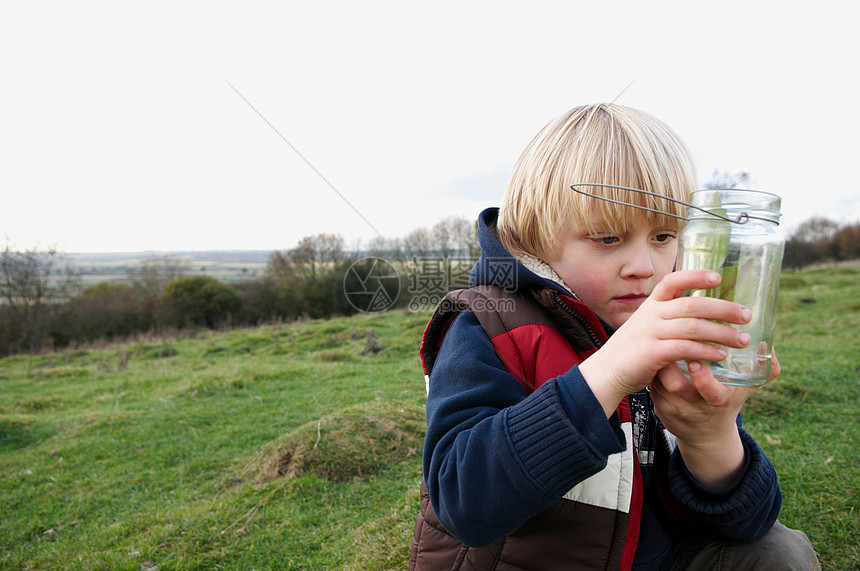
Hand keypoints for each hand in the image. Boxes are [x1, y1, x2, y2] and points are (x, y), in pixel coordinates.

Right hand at [579, 270, 752, 416]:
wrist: (606, 373)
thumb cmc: (631, 351)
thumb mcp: (645, 327)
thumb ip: (666, 319)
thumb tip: (697, 312)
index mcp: (650, 305)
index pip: (672, 281)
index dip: (695, 276)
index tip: (718, 277)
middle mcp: (650, 315)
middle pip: (692, 304)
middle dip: (724, 309)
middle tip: (747, 315)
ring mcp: (650, 333)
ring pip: (693, 327)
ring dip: (722, 333)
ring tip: (742, 340)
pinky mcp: (651, 353)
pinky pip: (684, 349)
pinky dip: (706, 351)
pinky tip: (721, 356)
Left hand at [648, 349, 780, 488]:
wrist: (706, 434)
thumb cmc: (727, 402)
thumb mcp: (746, 390)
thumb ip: (762, 370)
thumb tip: (768, 346)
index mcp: (718, 401)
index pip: (711, 394)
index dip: (703, 379)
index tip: (698, 362)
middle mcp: (694, 407)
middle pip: (678, 387)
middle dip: (672, 366)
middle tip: (670, 343)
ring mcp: (674, 408)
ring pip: (659, 383)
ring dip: (659, 363)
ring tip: (662, 343)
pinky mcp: (658, 407)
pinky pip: (651, 385)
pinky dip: (652, 370)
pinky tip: (655, 355)